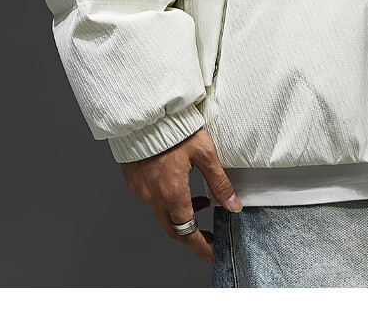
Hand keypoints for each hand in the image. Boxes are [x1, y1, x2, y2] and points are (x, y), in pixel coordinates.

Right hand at [120, 126, 242, 263]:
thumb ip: (219, 182)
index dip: (201, 246)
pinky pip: (152, 202)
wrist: (145, 115)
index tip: (212, 251)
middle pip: (173, 230)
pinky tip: (180, 188)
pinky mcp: (134, 182)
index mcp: (172, 194)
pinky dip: (168, 203)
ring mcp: (140, 191)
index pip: (187, 232)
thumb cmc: (174, 130)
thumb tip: (233, 205)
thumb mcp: (205, 154)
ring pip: (162, 216)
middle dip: (192, 237)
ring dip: (181, 217)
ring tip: (201, 203)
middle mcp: (153, 198)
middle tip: (209, 235)